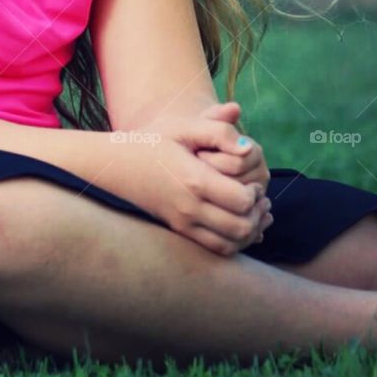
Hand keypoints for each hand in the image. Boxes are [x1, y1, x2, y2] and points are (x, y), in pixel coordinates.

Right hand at [101, 111, 272, 256]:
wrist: (117, 163)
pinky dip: (235, 242)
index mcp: (194, 179)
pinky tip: (240, 224)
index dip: (255, 192)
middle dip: (258, 214)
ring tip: (254, 212)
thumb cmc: (154, 140)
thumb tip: (247, 148)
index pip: (241, 200)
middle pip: (241, 227)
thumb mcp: (184, 126)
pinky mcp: (180, 231)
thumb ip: (218, 130)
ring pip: (230, 244)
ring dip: (250, 231)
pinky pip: (215, 249)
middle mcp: (189, 207)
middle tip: (259, 198)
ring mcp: (183, 223)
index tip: (252, 181)